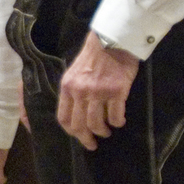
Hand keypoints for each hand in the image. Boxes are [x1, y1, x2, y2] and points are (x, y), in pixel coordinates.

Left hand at [57, 33, 138, 148]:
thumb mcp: (75, 72)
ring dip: (103, 132)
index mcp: (68, 87)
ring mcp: (98, 92)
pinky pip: (115, 117)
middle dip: (86, 139)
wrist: (113, 40)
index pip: (63, 118)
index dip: (71, 132)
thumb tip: (77, 112)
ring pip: (96, 124)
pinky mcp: (116, 91)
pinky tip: (120, 121)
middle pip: (79, 125)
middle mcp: (80, 92)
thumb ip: (74, 90)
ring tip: (108, 131)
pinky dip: (118, 122)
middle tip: (93, 144)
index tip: (79, 136)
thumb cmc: (95, 56)